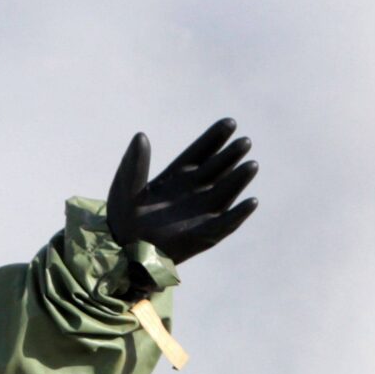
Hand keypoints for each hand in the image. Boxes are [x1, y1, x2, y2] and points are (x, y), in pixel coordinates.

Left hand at [106, 119, 257, 265]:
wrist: (123, 250)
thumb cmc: (123, 217)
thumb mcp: (126, 186)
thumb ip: (134, 163)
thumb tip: (140, 136)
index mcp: (178, 175)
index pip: (201, 152)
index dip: (215, 137)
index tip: (229, 122)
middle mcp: (194, 190)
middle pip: (218, 168)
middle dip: (231, 155)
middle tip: (244, 141)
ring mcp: (201, 212)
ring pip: (226, 191)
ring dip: (239, 179)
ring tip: (251, 164)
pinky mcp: (204, 235)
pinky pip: (226, 223)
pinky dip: (239, 214)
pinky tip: (251, 201)